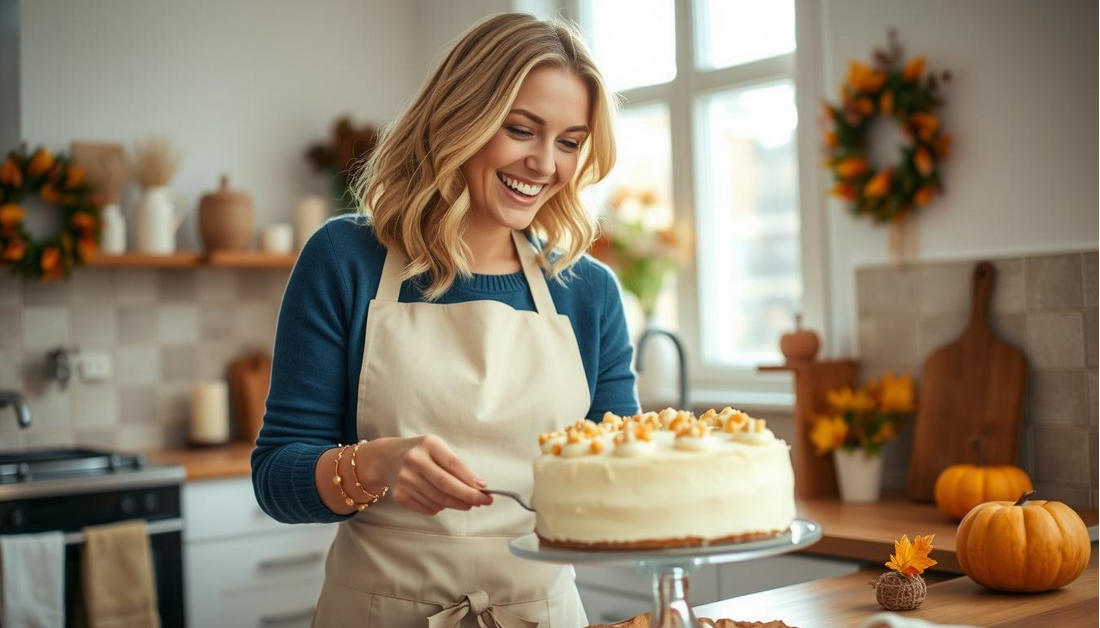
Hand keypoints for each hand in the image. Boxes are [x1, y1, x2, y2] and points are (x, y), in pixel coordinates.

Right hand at [374, 435, 492, 515]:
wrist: (388, 458)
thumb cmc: (421, 453)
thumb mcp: (437, 449)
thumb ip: (455, 466)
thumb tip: (477, 487)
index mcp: (428, 444)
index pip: (453, 464)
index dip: (470, 479)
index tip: (485, 489)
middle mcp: (413, 461)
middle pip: (446, 485)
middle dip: (468, 496)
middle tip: (484, 502)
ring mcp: (404, 480)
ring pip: (439, 500)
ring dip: (457, 504)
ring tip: (466, 502)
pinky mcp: (399, 496)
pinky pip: (428, 508)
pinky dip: (441, 508)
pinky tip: (444, 501)